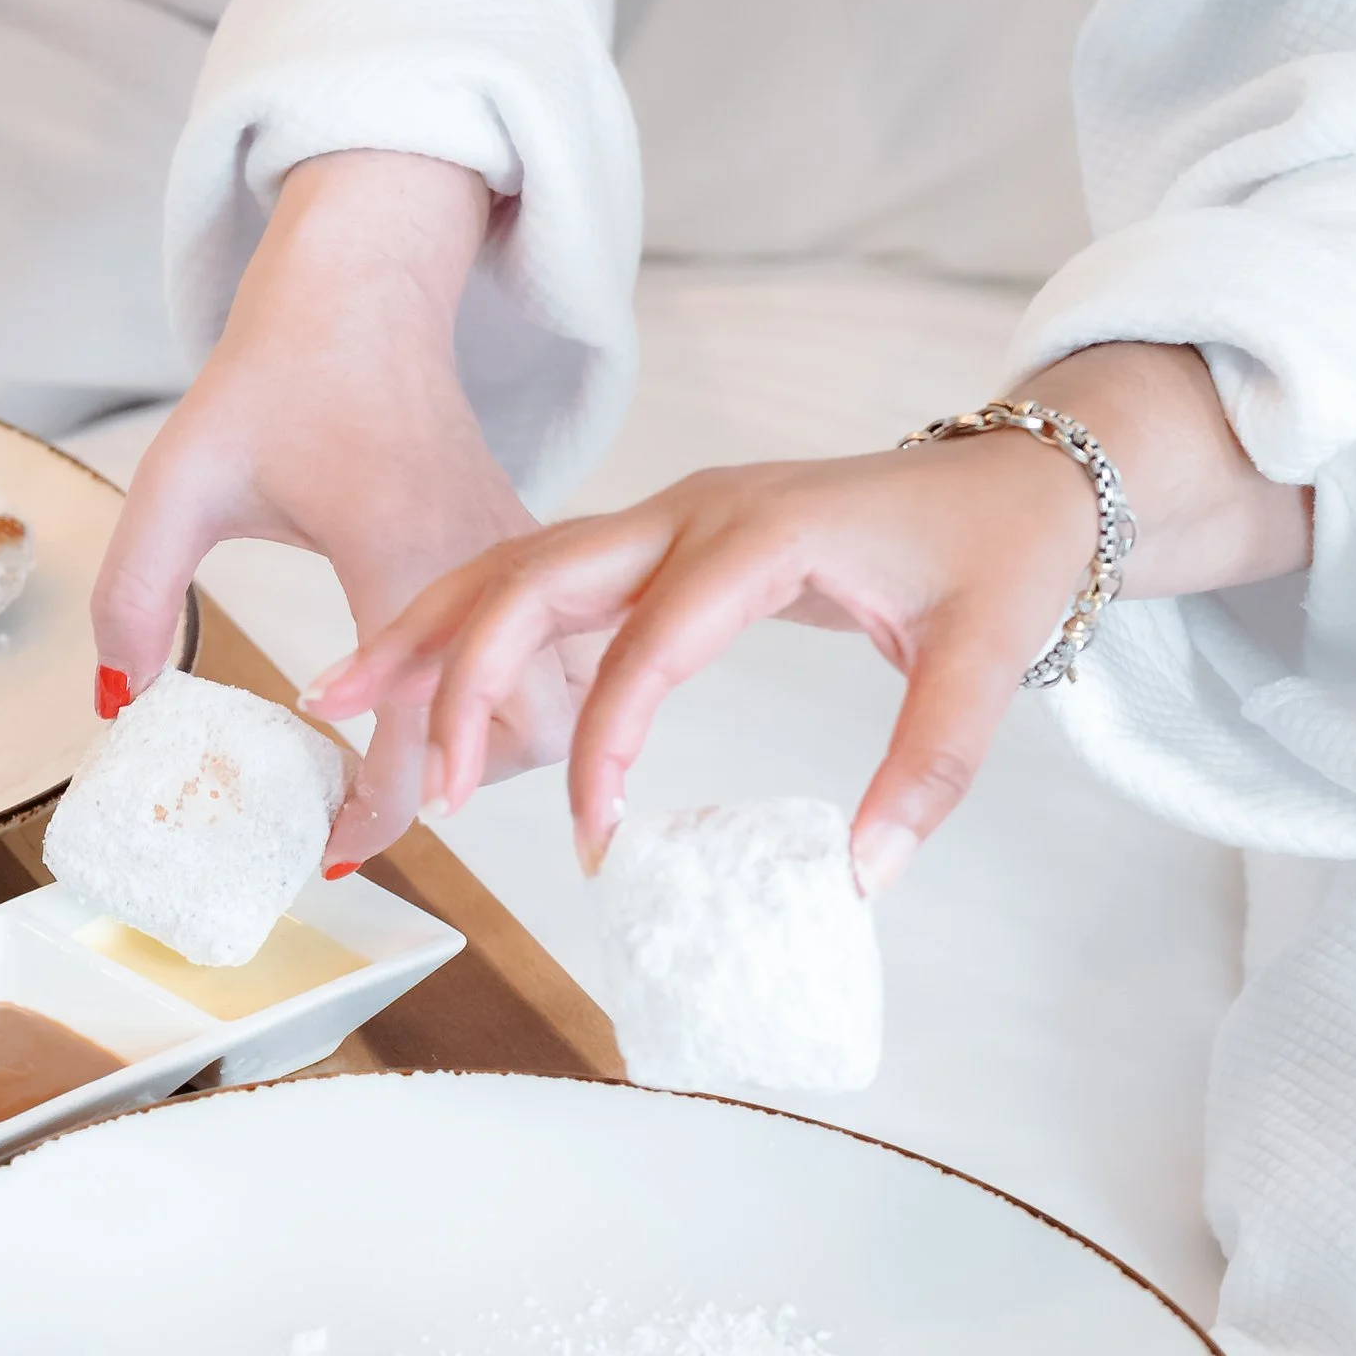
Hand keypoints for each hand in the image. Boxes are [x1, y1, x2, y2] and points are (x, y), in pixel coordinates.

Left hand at [89, 152, 583, 865]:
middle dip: (467, 789)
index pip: (421, 732)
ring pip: (560, 696)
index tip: (328, 847)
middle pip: (532, 731)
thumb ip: (137, 594)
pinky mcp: (524, 546)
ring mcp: (518, 554)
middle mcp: (484, 563)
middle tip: (372, 803)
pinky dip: (508, 698)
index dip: (381, 813)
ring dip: (497, 749)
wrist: (364, 288)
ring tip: (403, 762)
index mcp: (403, 555)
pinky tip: (429, 706)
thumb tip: (123, 705)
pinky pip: (552, 649)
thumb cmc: (277, 374)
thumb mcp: (179, 478)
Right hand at [308, 344, 1313, 891]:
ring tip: (334, 699)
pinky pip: (542, 572)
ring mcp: (668, 514)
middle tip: (417, 779)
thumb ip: (932, 768)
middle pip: (537, 576)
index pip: (650, 641)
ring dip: (427, 632)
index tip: (592, 838)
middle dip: (460, 674)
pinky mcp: (660, 535)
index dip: (607, 742)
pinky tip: (408, 675)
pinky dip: (467, 620)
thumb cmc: (1000, 557)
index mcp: (762, 533)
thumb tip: (861, 878)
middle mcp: (693, 510)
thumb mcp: (991, 659)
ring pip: (515, 562)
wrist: (1021, 477)